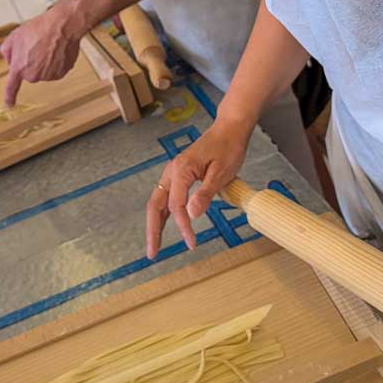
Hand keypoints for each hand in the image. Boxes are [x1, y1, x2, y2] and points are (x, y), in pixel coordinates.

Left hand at [0, 7, 82, 106]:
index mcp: (19, 67)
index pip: (11, 87)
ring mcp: (49, 75)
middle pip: (29, 73)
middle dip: (30, 62)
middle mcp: (34, 75)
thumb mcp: (14, 36)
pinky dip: (55, 62)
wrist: (61, 26)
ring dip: (43, 62)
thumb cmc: (39, 29)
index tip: (9, 104)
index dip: (9, 96)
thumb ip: (6, 51)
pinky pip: (55, 69)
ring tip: (46, 46)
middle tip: (35, 47)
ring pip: (43, 71)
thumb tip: (10, 59)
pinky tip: (56, 50)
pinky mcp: (61, 73)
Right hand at [146, 119, 250, 259]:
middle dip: (152, 230)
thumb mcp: (221, 172)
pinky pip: (166, 197)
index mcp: (181, 169)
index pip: (176, 205)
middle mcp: (172, 171)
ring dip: (155, 223)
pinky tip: (164, 225)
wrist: (229, 129)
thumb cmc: (228, 148)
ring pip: (158, 202)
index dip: (182, 225)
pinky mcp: (179, 174)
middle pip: (155, 204)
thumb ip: (205, 194)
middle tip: (152, 253)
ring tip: (155, 245)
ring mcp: (173, 172)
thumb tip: (192, 215)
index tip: (192, 242)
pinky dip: (163, 213)